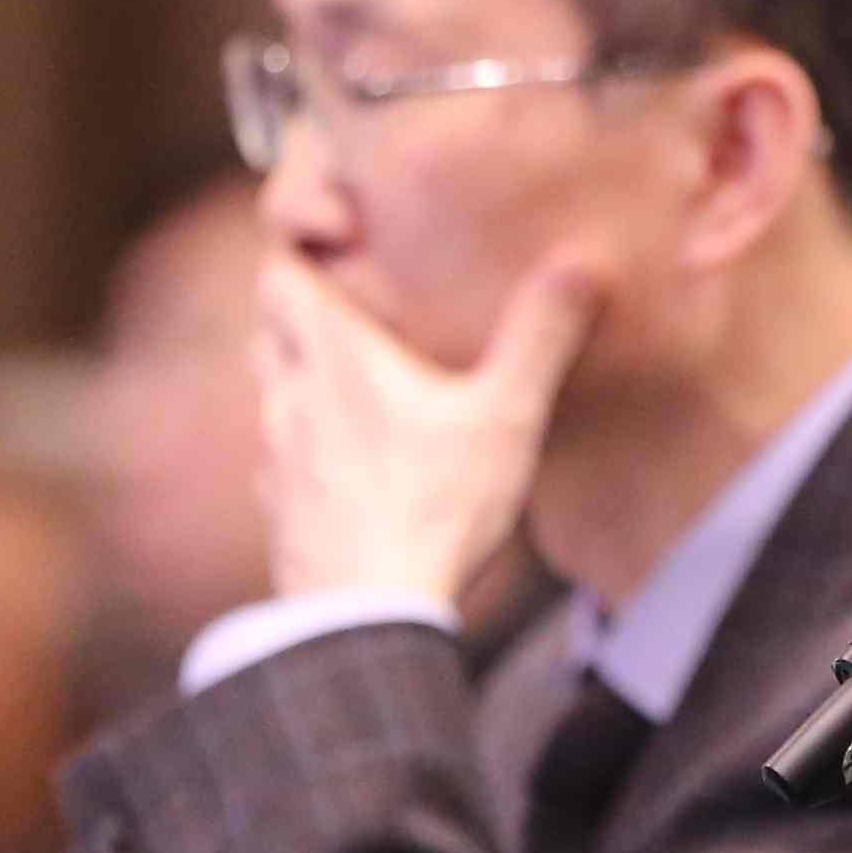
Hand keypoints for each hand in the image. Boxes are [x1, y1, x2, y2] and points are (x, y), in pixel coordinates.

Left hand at [257, 246, 603, 609]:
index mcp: (337, 357)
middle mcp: (292, 397)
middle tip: (351, 305)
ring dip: (299, 376)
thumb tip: (582, 263)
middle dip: (299, 309)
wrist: (366, 617)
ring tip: (350, 381)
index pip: (280, 273)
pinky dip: (302, 445)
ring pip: (270, 393)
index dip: (294, 247)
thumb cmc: (435, 507)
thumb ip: (540, 337)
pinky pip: (278, 461)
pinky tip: (340, 465)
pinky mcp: (281, 512)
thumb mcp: (507, 416)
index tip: (329, 236)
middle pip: (269, 328)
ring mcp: (279, 459)